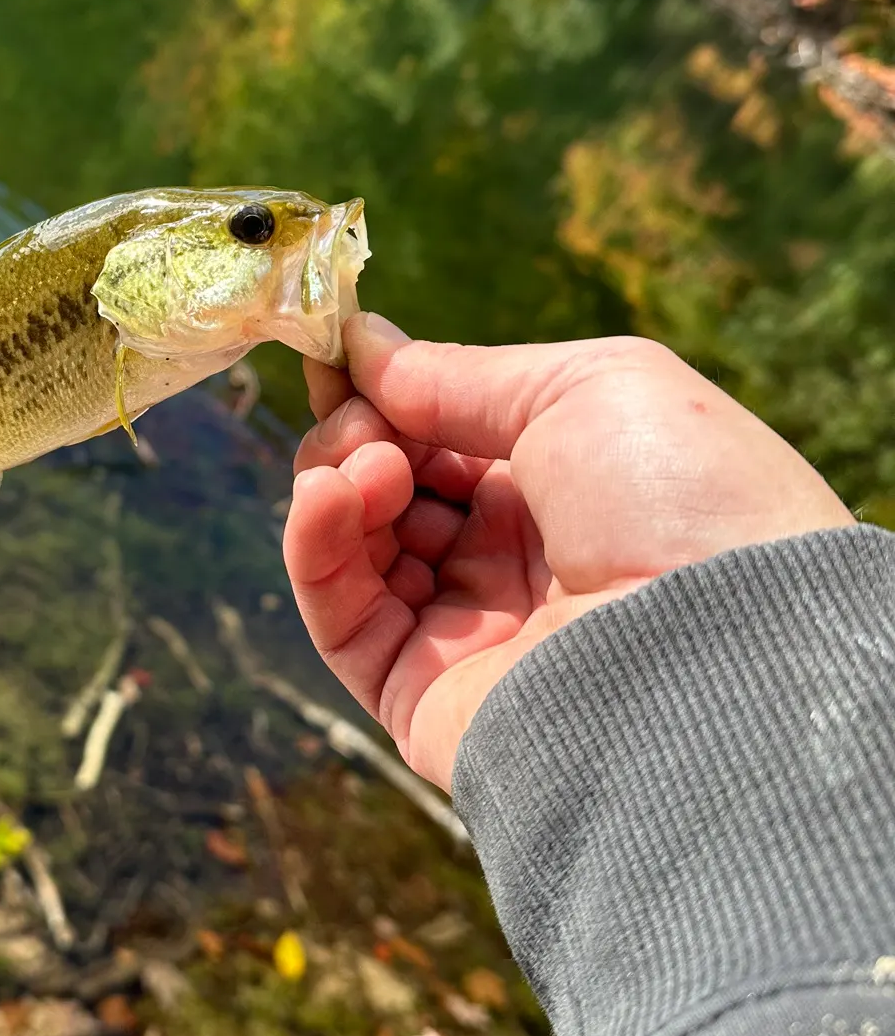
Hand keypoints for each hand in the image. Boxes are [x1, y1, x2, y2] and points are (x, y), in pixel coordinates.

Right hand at [283, 315, 854, 790]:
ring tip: (366, 465)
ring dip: (337, 484)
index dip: (385, 396)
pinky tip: (329, 498)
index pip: (440, 436)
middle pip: (389, 488)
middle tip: (360, 419)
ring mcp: (464, 629)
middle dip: (358, 436)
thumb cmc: (678, 497)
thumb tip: (362, 343)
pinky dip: (315, 548)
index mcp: (560, 487)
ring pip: (355, 549)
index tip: (336, 358)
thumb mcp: (579, 388)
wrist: (719, 653)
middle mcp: (510, 559)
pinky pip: (341, 619)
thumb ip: (457, 374)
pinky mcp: (420, 693)